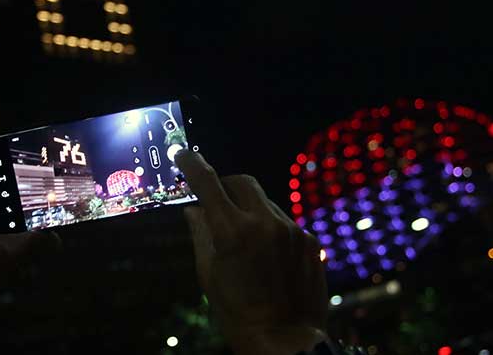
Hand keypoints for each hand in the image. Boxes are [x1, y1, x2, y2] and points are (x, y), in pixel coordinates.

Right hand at [176, 152, 327, 354]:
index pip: (208, 182)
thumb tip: (193, 209)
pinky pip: (284, 223)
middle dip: (226, 185)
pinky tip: (268, 256)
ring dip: (250, 210)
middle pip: (242, 181)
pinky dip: (270, 229)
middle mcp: (265, 223)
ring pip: (265, 202)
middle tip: (216, 201)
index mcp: (233, 231)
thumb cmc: (238, 312)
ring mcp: (291, 230)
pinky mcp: (309, 240)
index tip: (183, 155)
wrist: (285, 340)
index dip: (192, 164)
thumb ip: (200, 234)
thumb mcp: (209, 273)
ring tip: (245, 241)